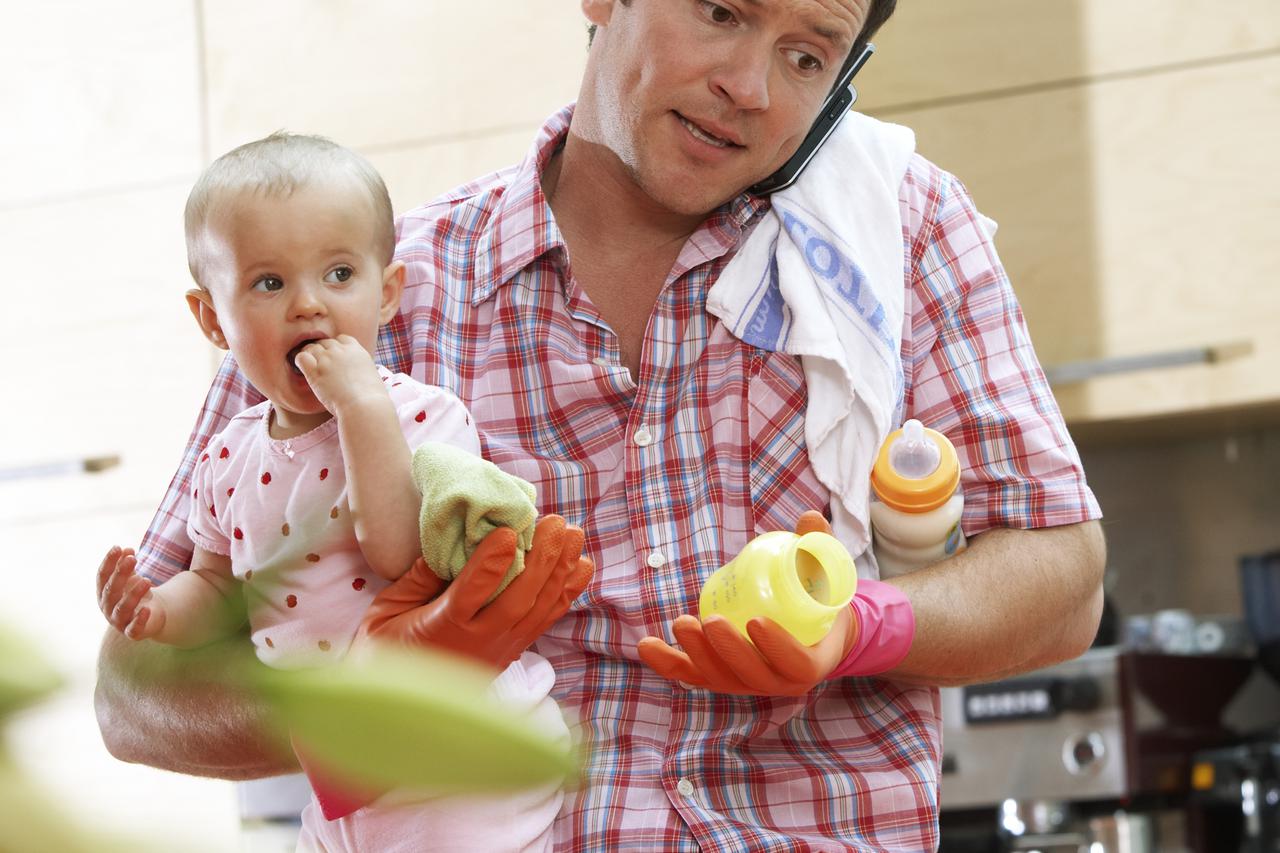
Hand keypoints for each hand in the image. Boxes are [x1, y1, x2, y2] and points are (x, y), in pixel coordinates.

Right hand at [97, 546, 166, 639]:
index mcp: (104, 592)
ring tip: (148, 580)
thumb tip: (127, 549)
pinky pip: (133, 629)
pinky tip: (147, 609)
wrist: (151, 615)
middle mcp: (107, 607)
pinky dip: (139, 620)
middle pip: (111, 589)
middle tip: (133, 559)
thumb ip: (127, 564)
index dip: (108, 562)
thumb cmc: (136, 592)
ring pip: (122, 608)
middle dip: (120, 574)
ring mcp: (118, 621)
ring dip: (134, 594)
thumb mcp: (132, 577)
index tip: (117, 547)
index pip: (102, 576)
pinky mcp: (132, 633)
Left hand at [293, 335, 385, 415]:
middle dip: (322, 352)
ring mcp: (327, 359)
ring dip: (310, 356)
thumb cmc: (371, 399)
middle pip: (325, 343)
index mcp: (357, 350)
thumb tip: (357, 375)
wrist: (364, 406)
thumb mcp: (372, 375)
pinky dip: (300, 361)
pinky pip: (301, 357)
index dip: (336, 347)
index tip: (335, 357)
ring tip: (310, 368)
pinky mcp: (316, 371)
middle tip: (320, 365)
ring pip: (311, 348)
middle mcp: (341, 351)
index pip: (341, 339)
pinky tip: (303, 370)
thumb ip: (360, 369)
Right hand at [355, 515, 593, 670]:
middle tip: (555, 522)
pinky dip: (566, 592)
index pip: (471, 594)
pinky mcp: (512, 653)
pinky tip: (581, 566)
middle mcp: (478, 643)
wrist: (399, 709)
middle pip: (517, 600)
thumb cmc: (385, 651)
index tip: (508, 531)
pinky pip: (545, 621)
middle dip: (541, 559)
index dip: (492, 562)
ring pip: (538, 610)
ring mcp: (500, 651)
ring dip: (560, 570)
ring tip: (573, 534)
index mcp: (441, 629)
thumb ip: (419, 579)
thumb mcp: (388, 611)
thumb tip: (451, 545)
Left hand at [636, 511, 857, 695]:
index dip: (777, 647)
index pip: (797, 664)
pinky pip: (694, 676)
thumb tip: (808, 517)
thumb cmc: (820, 599)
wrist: (813, 632)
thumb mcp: (829, 575)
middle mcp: (780, 682)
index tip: (757, 620)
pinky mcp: (724, 678)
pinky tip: (646, 646)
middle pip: (751, 676)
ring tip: (681, 622)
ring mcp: (750, 683)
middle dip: (727, 650)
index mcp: (813, 663)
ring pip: (720, 679)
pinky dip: (668, 663)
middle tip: (709, 620)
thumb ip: (819, 546)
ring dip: (696, 654)